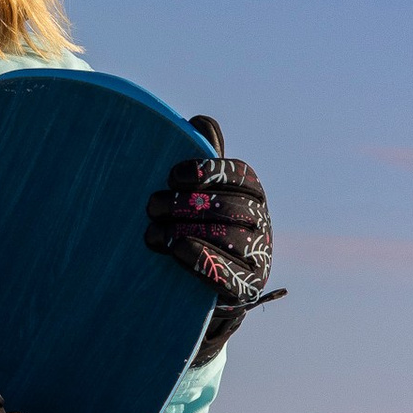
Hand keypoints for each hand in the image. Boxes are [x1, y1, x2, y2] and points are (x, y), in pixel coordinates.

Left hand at [146, 113, 274, 357]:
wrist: (193, 289)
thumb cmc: (192, 230)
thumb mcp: (195, 196)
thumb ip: (199, 165)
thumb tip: (199, 122)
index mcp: (253, 196)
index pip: (241, 175)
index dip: (206, 172)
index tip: (171, 176)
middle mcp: (262, 225)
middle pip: (230, 207)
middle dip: (185, 205)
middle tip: (150, 206)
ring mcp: (259, 259)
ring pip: (229, 239)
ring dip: (185, 231)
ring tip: (152, 233)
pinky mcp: (246, 289)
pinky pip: (227, 275)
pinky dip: (200, 259)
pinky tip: (175, 249)